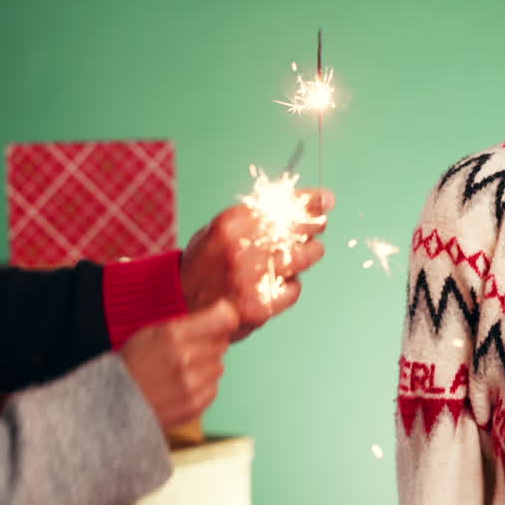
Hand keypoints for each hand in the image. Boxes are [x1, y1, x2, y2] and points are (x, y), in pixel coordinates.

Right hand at [120, 299, 238, 428]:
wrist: (112, 405)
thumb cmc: (132, 364)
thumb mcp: (151, 331)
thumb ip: (189, 322)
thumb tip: (226, 312)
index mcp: (173, 334)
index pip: (224, 318)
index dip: (225, 318)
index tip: (221, 321)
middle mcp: (185, 358)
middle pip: (222, 343)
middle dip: (209, 344)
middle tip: (185, 351)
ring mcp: (191, 384)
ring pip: (219, 366)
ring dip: (206, 366)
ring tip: (179, 372)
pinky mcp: (195, 405)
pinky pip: (214, 388)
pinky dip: (202, 386)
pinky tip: (180, 387)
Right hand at [181, 189, 332, 340]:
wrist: (178, 302)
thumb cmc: (204, 263)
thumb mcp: (221, 229)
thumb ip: (255, 218)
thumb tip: (298, 203)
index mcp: (231, 224)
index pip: (281, 205)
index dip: (310, 201)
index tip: (327, 199)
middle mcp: (241, 249)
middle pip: (298, 230)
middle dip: (315, 225)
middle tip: (320, 224)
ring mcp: (251, 279)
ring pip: (303, 258)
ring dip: (311, 253)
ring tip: (308, 251)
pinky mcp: (260, 306)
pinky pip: (294, 289)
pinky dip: (291, 284)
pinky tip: (281, 281)